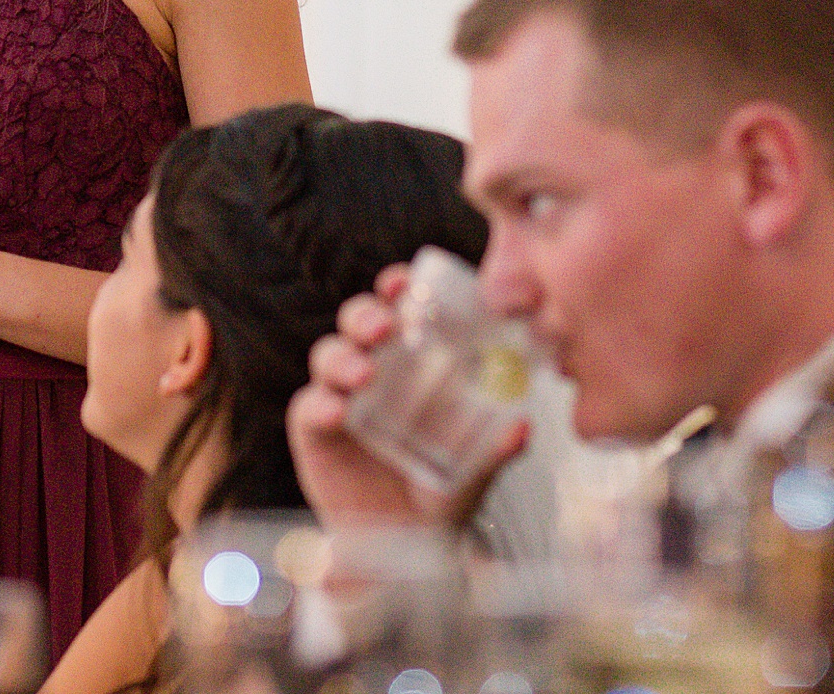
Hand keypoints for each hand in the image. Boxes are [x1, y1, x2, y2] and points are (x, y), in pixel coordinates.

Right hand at [284, 269, 525, 529]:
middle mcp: (373, 370)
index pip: (399, 308)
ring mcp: (341, 397)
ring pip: (328, 353)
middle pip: (357, 320)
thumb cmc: (441, 497)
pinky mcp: (315, 432)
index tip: (406, 281)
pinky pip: (308, 407)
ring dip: (344, 355)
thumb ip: (495, 449)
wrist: (405, 552)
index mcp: (410, 363)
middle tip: (385, 325)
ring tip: (365, 373)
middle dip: (367, 313)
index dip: (398, 287)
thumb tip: (524, 426)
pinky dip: (320, 404)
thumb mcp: (474, 472)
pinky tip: (337, 412)